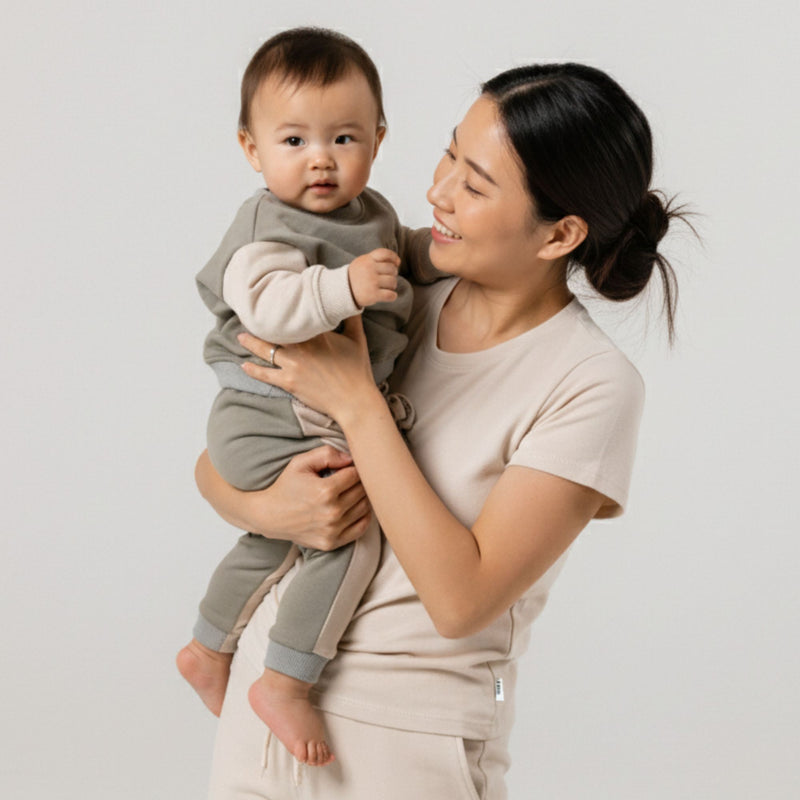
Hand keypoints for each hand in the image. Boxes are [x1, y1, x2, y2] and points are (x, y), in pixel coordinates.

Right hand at [196, 446, 371, 550]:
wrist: (269, 516)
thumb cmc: (286, 486)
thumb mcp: (301, 463)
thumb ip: (327, 454)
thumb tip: (350, 459)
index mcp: (325, 491)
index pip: (356, 475)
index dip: (353, 468)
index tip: (345, 469)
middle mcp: (332, 512)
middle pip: (362, 491)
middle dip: (358, 482)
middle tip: (348, 479)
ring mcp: (332, 530)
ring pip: (365, 508)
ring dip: (361, 498)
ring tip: (349, 492)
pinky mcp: (331, 543)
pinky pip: (361, 528)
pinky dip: (363, 516)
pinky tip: (354, 508)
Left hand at [237, 316, 381, 423]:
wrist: (354, 401)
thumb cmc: (357, 370)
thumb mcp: (357, 339)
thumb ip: (352, 318)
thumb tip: (353, 301)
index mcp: (317, 333)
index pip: (293, 317)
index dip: (281, 310)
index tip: (272, 302)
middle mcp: (301, 347)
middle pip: (274, 332)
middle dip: (261, 324)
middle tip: (249, 316)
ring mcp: (293, 365)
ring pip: (266, 350)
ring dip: (251, 343)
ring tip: (241, 337)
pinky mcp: (289, 382)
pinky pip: (265, 374)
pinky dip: (253, 370)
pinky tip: (244, 366)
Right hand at [348, 248, 400, 307]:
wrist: (342, 292)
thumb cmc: (357, 276)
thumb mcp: (362, 262)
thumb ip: (377, 259)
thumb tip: (398, 262)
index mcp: (367, 259)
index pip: (385, 254)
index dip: (394, 258)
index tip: (396, 264)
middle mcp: (369, 269)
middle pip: (392, 269)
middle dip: (393, 274)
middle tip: (387, 279)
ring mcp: (371, 282)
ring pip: (393, 282)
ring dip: (392, 286)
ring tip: (385, 287)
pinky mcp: (372, 294)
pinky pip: (391, 295)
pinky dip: (392, 296)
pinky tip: (388, 296)